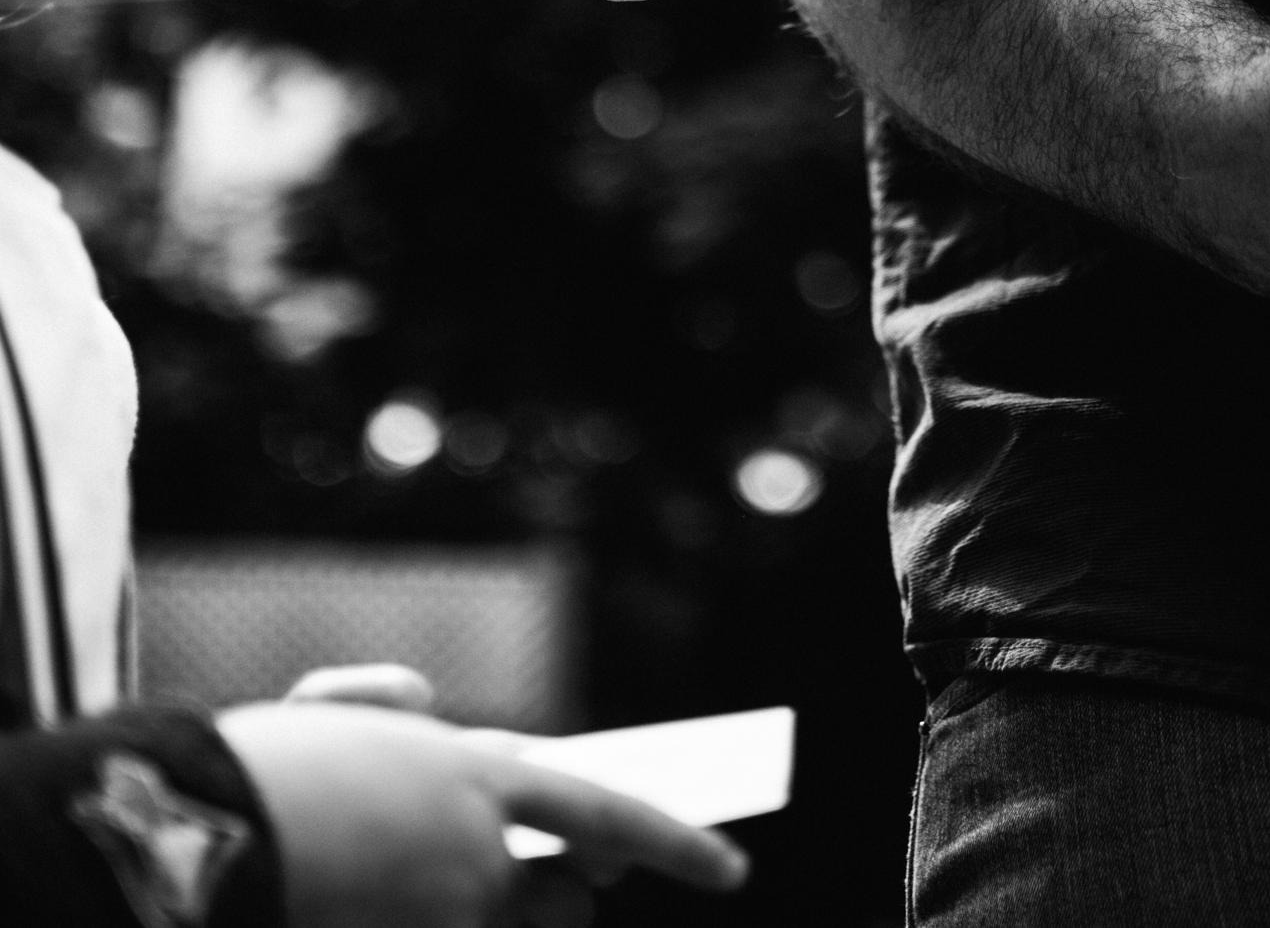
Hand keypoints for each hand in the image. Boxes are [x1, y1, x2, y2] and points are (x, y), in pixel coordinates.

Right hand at [219, 700, 749, 925]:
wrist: (192, 839)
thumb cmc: (258, 768)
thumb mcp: (332, 715)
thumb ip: (399, 711)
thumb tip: (430, 717)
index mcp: (474, 775)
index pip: (606, 811)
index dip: (675, 842)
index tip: (730, 866)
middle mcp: (476, 856)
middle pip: (563, 899)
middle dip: (564, 890)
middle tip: (571, 879)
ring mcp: (445, 923)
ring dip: (492, 919)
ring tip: (432, 882)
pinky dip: (443, 925)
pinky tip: (382, 898)